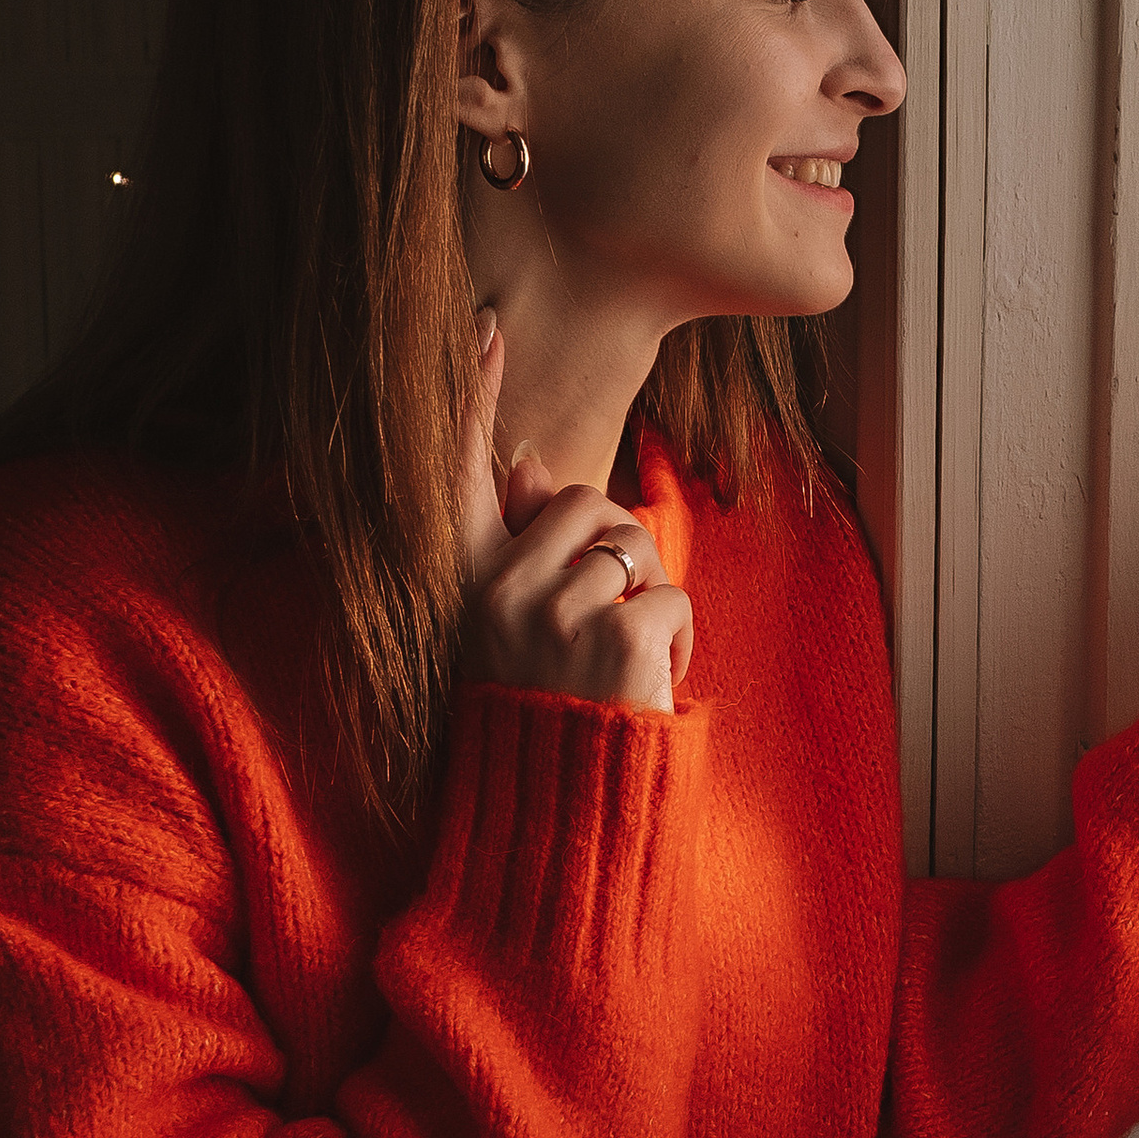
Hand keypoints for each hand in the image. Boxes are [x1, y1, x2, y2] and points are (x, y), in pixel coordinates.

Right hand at [456, 314, 693, 712]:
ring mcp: (551, 613)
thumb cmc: (542, 716)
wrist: (557, 815)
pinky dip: (678, 640)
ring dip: (649, 598)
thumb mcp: (513, 631)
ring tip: (620, 663)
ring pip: (634, 544)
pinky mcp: (612, 636)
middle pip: (587, 503)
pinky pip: (671, 596)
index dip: (473, 396)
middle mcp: (495, 591)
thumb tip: (534, 464)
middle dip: (617, 550)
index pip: (461, 473)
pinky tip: (644, 686)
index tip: (485, 323)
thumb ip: (520, 548)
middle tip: (604, 623)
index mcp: (465, 582)